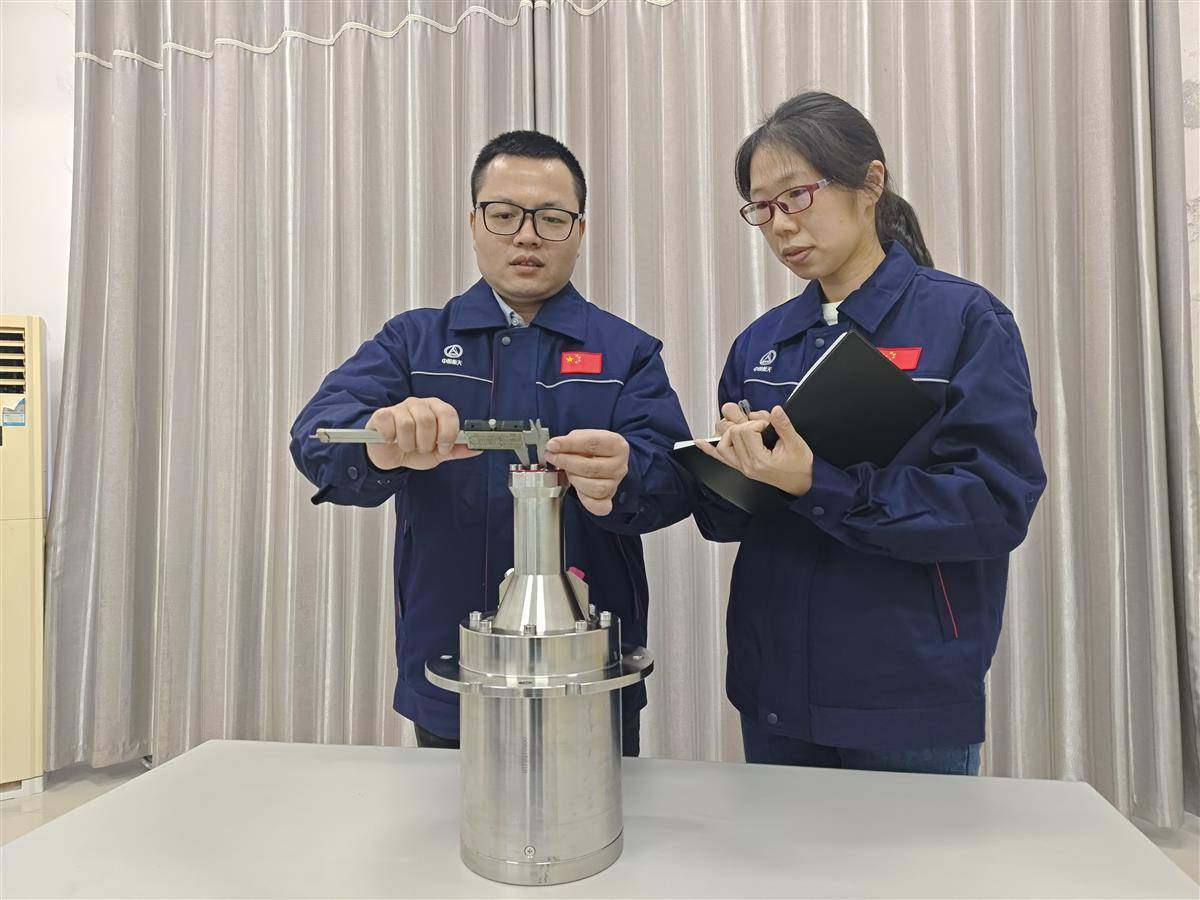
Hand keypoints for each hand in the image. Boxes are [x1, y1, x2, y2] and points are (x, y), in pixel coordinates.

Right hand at [363, 398, 480, 470]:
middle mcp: (419, 404)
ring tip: (407, 446)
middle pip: (427, 420)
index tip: (443, 448)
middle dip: (426, 442)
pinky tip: (392, 440)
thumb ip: (456, 450)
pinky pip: (389, 424)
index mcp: (436, 409)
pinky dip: (392, 438)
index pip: (448, 413)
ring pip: (408, 424)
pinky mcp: (382, 414)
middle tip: (422, 449)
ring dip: (409, 444)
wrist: (390, 457)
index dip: (448, 433)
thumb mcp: (438, 454)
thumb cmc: (415, 451)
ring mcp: (399, 407)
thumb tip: (477, 447)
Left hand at [543, 429, 629, 515]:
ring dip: (575, 480)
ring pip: (595, 488)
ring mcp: (615, 483)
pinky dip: (586, 500)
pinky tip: (577, 489)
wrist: (604, 459)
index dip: (570, 444)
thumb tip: (554, 446)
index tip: (553, 445)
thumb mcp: (584, 436)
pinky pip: (599, 506)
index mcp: (617, 445)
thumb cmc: (593, 448)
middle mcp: (619, 466)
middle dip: (567, 462)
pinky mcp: (609, 497)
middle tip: (553, 457)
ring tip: (567, 471)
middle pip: (592, 468)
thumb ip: (571, 440)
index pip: (593, 443)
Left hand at [695, 405, 813, 496]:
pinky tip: (699, 441)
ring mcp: (741, 466)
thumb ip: (784, 426)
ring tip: (744, 426)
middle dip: (745, 423)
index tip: (769, 425)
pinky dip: (708, 448)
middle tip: (761, 426)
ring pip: (722, 443)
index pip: (746, 430)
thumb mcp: (797, 443)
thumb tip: (776, 410)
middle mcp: (746, 464)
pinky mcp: (740, 466)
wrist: (799, 484)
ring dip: (730, 430)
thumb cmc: (799, 466)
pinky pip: (719, 457)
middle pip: (732, 433)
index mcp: (760, 459)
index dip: (757, 421)